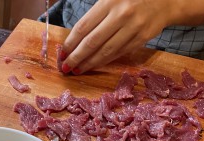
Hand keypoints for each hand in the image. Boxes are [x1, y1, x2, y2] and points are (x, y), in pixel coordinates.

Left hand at [60, 0, 174, 73]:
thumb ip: (96, 14)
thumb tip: (75, 38)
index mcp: (109, 2)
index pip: (84, 27)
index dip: (71, 42)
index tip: (62, 53)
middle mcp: (120, 15)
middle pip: (92, 42)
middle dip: (76, 57)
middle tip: (65, 67)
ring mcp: (132, 28)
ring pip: (105, 51)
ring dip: (88, 63)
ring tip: (77, 70)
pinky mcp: (141, 39)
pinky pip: (118, 53)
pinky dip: (104, 61)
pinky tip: (94, 66)